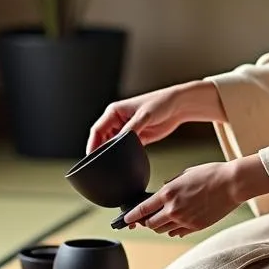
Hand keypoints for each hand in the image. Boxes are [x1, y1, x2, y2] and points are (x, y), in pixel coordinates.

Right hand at [86, 80, 224, 153]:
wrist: (178, 106)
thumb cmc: (160, 103)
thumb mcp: (143, 116)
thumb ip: (131, 130)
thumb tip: (119, 144)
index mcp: (114, 112)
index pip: (97, 129)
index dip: (92, 144)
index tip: (90, 157)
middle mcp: (118, 121)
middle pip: (103, 139)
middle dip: (101, 151)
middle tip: (100, 165)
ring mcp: (127, 130)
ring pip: (113, 145)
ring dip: (112, 154)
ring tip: (111, 166)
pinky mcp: (137, 137)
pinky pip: (126, 149)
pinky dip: (124, 155)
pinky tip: (124, 162)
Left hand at [123, 161, 240, 237]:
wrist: (232, 184)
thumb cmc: (211, 174)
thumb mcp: (186, 173)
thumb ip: (171, 184)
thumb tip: (163, 190)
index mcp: (169, 193)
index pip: (143, 209)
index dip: (131, 216)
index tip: (126, 220)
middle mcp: (174, 209)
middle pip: (151, 224)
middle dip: (147, 221)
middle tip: (147, 218)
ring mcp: (185, 220)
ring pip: (164, 230)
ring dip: (161, 225)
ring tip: (164, 218)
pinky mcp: (196, 227)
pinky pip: (178, 233)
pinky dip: (174, 229)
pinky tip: (178, 222)